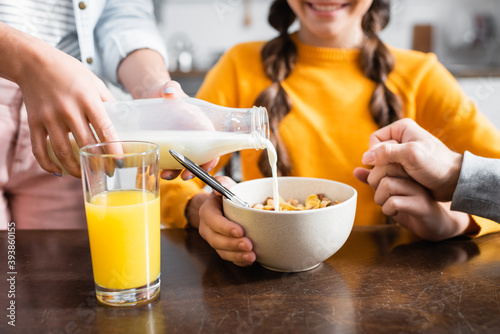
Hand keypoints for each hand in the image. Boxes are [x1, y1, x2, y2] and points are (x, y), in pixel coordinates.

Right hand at [19, 45, 117, 176]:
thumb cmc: (70, 72)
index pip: (105, 130)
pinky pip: (39, 149)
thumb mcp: (94, 82)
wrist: (34, 62)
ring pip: (63, 152)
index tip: (121, 163)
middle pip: (86, 145)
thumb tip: (124, 119)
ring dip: (75, 168)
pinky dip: (48, 164)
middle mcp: (68, 110)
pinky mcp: (33, 122)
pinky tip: (59, 172)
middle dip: (98, 163)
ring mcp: (49, 117)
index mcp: (88, 100)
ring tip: (86, 175)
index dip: (114, 149)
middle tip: (107, 172)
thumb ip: (108, 102)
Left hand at [156, 81, 218, 179]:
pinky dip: (162, 169)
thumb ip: (171, 88)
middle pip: (198, 160)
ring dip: (176, 173)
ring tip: (165, 175)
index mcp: (199, 126)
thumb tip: (170, 91)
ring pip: (181, 165)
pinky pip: (167, 163)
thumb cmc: (164, 91)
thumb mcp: (168, 88)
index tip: (206, 167)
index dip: (211, 159)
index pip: (211, 147)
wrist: (150, 96)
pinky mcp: (165, 148)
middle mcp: (191, 139)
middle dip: (193, 170)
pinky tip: (153, 170)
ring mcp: (178, 145)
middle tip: (184, 176)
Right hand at [195, 176, 255, 265]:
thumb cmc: (225, 196)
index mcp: (207, 212)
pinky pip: (229, 258)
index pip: (213, 221)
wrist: (220, 208)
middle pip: (216, 240)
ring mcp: (214, 240)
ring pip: (222, 252)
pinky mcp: (222, 249)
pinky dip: (239, 261)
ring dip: (237, 255)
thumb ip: (222, 182)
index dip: (225, 227)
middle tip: (248, 245)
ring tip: (251, 256)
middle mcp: (208, 228)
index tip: (240, 231)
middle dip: (233, 245)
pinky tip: (249, 260)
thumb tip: (221, 188)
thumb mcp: (224, 185)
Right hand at [353, 118, 462, 200]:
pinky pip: (388, 171)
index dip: (377, 154)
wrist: (454, 182)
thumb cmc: (436, 165)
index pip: (374, 140)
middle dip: (383, 165)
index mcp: (401, 128)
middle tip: (399, 173)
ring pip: (381, 164)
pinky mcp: (404, 166)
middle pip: (376, 153)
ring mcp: (402, 153)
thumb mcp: (411, 155)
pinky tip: (400, 184)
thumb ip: (386, 153)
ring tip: (403, 178)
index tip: (389, 164)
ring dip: (387, 173)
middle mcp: (400, 138)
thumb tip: (365, 158)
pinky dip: (391, 178)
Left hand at [368, 168, 471, 240]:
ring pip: (386, 184)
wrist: (436, 224)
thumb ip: (374, 180)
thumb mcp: (390, 191)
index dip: (373, 174)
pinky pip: (393, 202)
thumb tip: (356, 170)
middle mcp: (413, 175)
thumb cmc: (410, 206)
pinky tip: (395, 212)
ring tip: (388, 204)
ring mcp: (418, 189)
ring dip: (380, 199)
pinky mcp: (421, 205)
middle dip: (374, 184)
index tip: (379, 186)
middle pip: (383, 169)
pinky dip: (388, 210)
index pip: (382, 160)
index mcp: (406, 168)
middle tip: (382, 195)